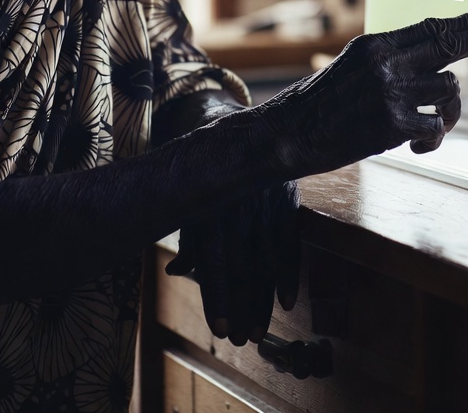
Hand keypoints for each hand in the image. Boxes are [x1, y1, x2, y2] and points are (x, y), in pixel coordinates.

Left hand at [166, 180, 299, 346]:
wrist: (241, 126)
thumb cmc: (208, 171)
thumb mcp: (194, 199)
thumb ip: (190, 236)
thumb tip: (177, 272)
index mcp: (211, 205)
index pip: (215, 260)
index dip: (218, 296)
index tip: (220, 329)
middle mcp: (240, 205)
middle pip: (243, 266)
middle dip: (242, 306)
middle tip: (241, 340)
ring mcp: (266, 201)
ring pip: (267, 259)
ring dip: (264, 299)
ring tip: (258, 332)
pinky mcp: (288, 198)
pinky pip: (290, 240)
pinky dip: (290, 272)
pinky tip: (288, 302)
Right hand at [248, 8, 467, 179]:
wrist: (288, 133)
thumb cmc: (323, 102)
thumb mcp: (355, 65)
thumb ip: (393, 59)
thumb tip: (438, 56)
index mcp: (376, 44)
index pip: (433, 28)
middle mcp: (386, 63)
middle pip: (450, 45)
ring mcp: (391, 93)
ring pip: (448, 91)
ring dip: (447, 110)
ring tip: (428, 123)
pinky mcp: (393, 125)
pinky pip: (435, 127)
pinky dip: (431, 137)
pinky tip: (415, 142)